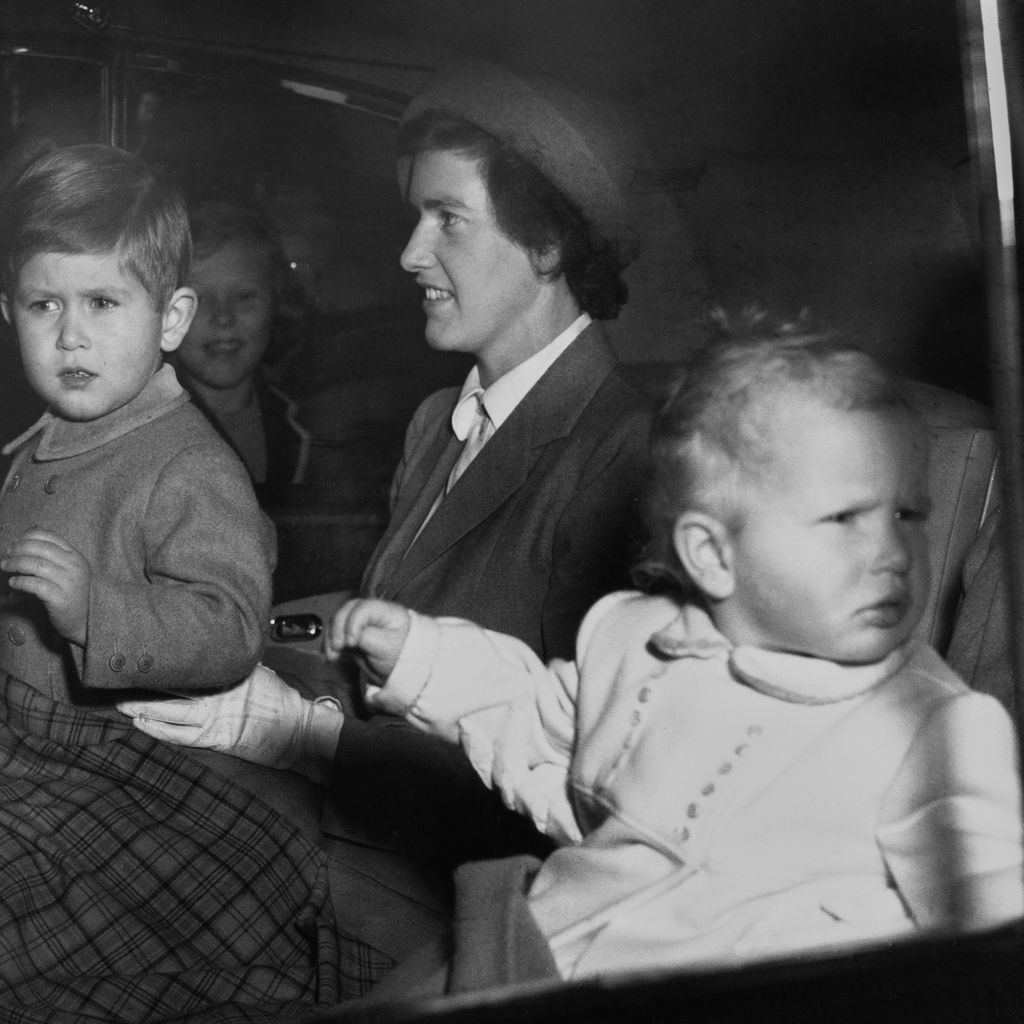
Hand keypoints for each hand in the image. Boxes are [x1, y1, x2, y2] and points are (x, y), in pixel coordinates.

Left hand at [1, 528, 90, 644]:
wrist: (85, 621)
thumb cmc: (72, 594)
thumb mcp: (69, 570)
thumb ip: (55, 554)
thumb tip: (31, 532)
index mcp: (76, 557)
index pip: (51, 537)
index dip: (30, 535)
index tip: (16, 541)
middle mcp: (74, 567)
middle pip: (42, 549)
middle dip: (19, 549)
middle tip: (7, 554)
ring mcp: (69, 583)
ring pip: (37, 565)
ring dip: (16, 563)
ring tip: (6, 566)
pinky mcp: (60, 599)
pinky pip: (35, 585)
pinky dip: (21, 582)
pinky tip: (13, 582)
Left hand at [117, 664, 334, 769]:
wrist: (298, 729)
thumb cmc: (281, 700)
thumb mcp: (260, 672)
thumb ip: (236, 664)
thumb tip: (219, 648)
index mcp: (229, 673)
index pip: (191, 664)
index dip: (167, 659)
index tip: (146, 651)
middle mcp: (219, 693)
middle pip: (174, 686)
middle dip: (146, 683)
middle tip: (122, 675)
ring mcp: (215, 717)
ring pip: (170, 711)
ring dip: (144, 707)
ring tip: (123, 702)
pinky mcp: (215, 739)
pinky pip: (179, 736)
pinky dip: (158, 730)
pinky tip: (142, 724)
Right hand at [324, 597, 410, 683]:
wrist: (405, 672)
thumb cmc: (402, 656)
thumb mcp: (387, 646)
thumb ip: (367, 637)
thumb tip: (347, 636)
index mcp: (386, 611)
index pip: (363, 608)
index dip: (353, 623)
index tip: (351, 642)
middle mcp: (372, 613)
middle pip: (347, 611)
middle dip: (337, 629)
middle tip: (336, 648)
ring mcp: (361, 624)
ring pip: (338, 622)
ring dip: (330, 638)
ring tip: (332, 656)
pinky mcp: (353, 636)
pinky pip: (336, 635)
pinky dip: (329, 645)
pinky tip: (330, 657)